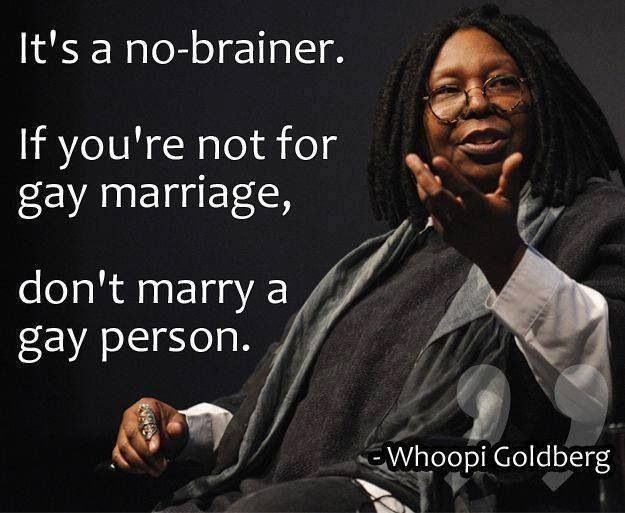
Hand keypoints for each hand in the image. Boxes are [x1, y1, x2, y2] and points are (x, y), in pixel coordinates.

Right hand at [112, 397, 187, 476]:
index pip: (143, 420)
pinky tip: (144, 469)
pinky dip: (130, 466)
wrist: (167, 433)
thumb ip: (178, 426)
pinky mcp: (118, 446)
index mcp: (145, 406)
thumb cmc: (170, 425)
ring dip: (140, 463)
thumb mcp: (179, 423)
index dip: (149, 435)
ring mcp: (122, 432)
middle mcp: (130, 417)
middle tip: (160, 464)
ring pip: (124, 448)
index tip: (156, 449)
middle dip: (145, 453)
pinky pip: (118, 458)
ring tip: (156, 469)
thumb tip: (174, 430)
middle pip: (131, 435)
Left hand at [405, 152, 526, 292]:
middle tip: (410, 157)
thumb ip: (510, 176)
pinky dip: (426, 196)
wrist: (498, 256)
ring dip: (421, 184)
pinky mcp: (445, 233)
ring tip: (415, 165)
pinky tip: (423, 182)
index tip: (436, 159)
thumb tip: (517, 155)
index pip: (462, 189)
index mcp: (481, 208)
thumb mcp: (510, 199)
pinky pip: (431, 212)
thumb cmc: (504, 221)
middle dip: (422, 175)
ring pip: (430, 203)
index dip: (449, 175)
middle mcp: (464, 218)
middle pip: (438, 195)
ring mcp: (452, 227)